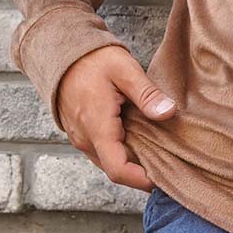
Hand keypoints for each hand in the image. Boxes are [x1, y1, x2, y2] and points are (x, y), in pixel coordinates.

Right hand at [56, 44, 177, 191]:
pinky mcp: (81, 133)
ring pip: (109, 160)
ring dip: (131, 160)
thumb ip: (147, 94)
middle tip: (169, 163)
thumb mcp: (125, 70)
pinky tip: (139, 137)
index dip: (141, 180)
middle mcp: (85, 139)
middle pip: (116, 168)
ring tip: (158, 150)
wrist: (62, 53)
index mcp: (97, 127)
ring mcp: (81, 137)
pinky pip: (103, 150)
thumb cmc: (93, 59)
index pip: (118, 169)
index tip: (164, 179)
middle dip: (141, 170)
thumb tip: (169, 113)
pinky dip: (121, 150)